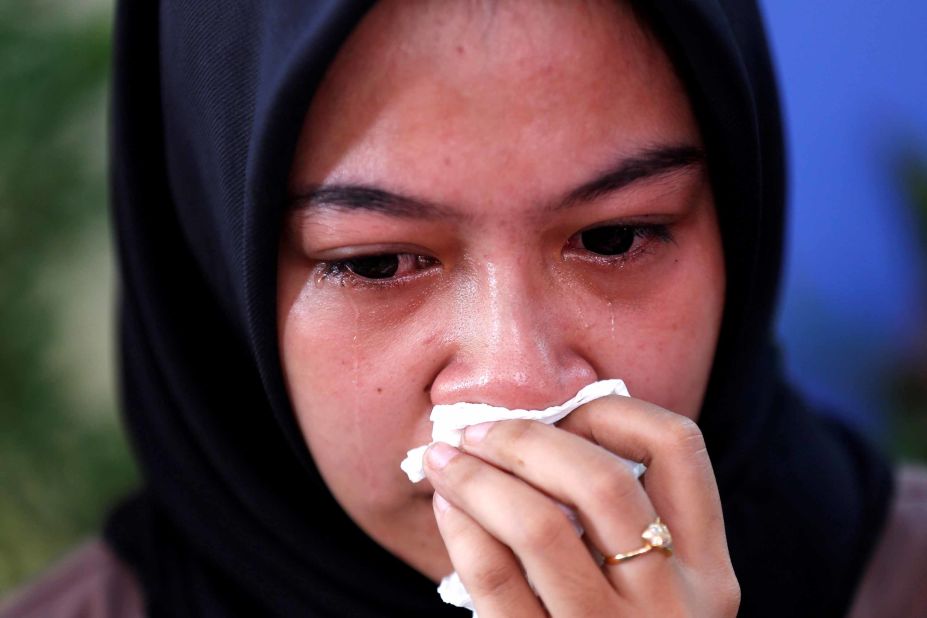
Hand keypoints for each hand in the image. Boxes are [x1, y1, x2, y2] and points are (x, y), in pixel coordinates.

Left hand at [423, 395, 739, 616]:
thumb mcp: (654, 595)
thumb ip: (624, 528)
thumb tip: (535, 431)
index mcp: (708, 571)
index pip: (681, 447)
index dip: (613, 410)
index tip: (562, 411)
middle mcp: (675, 604)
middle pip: (603, 479)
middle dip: (527, 437)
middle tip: (479, 429)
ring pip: (542, 526)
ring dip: (479, 477)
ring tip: (443, 459)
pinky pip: (495, 582)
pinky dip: (462, 529)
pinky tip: (445, 509)